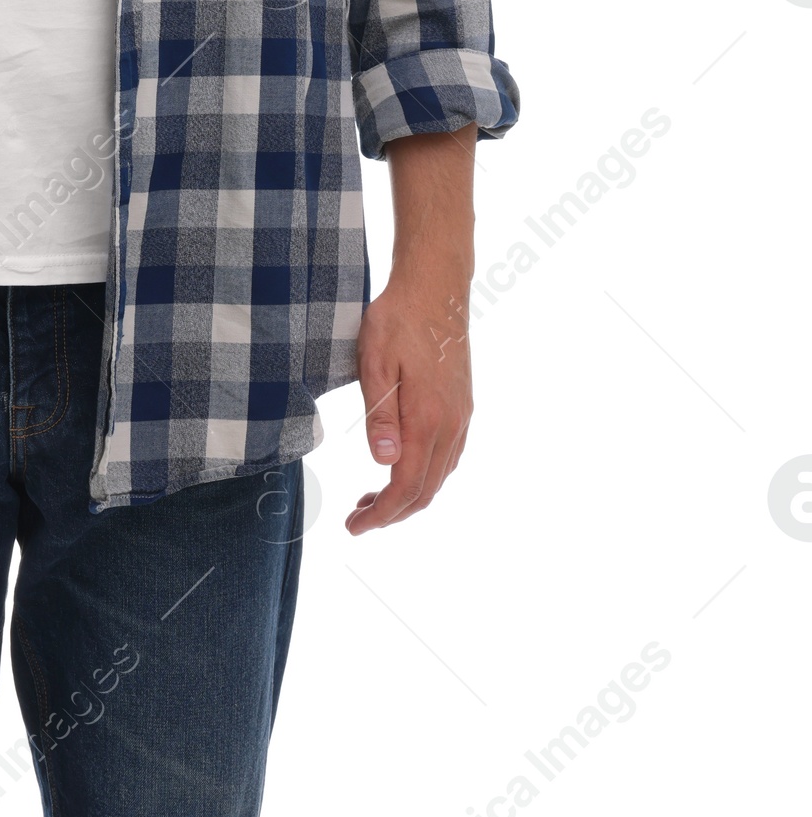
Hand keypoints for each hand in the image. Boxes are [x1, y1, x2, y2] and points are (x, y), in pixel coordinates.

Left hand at [344, 267, 471, 534]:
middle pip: (426, 490)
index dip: (381, 514)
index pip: (406, 485)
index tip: (355, 526)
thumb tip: (383, 463)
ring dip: (409, 496)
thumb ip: (380, 415)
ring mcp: (461, 417)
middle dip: (392, 513)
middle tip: (358, 518)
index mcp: (427, 419)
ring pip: (440, 476)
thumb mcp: (375, 362)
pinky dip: (426, 476)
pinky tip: (405, 468)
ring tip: (374, 499)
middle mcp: (451, 425)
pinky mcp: (462, 406)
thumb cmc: (398, 320)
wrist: (435, 289)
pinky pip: (448, 456)